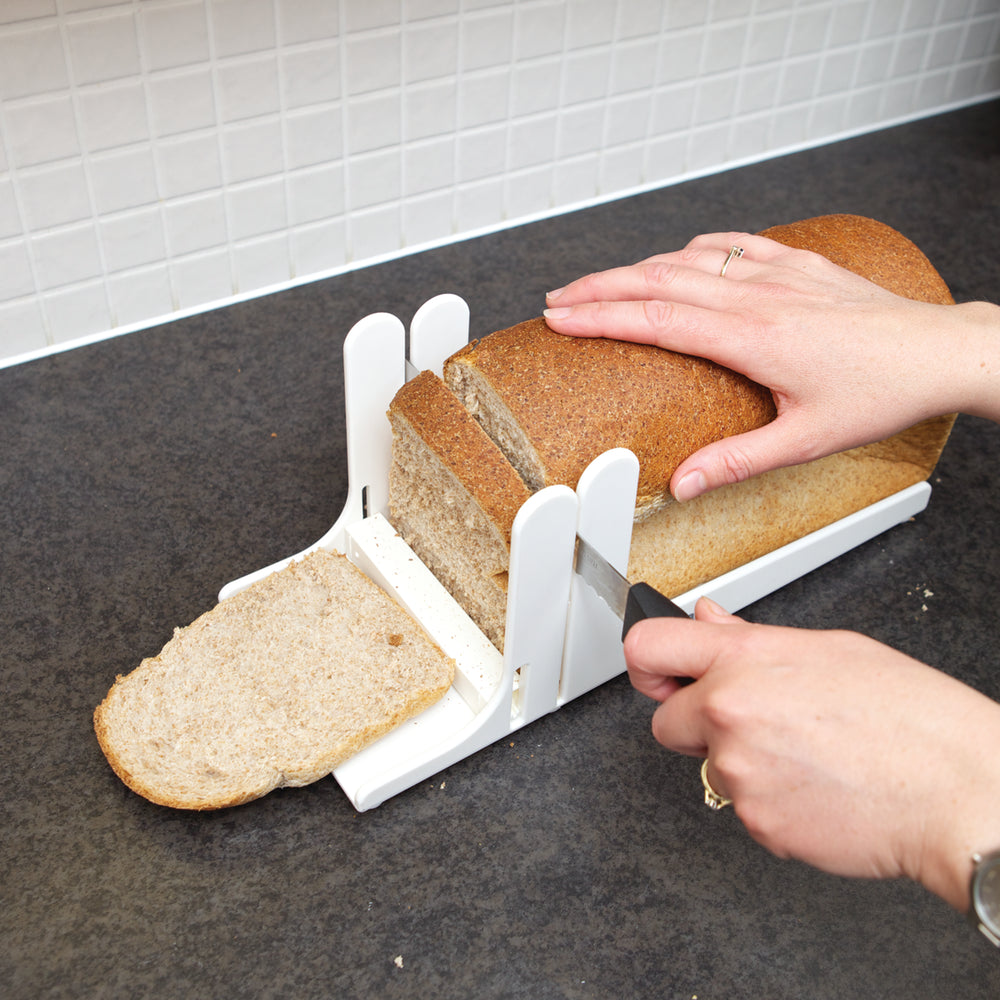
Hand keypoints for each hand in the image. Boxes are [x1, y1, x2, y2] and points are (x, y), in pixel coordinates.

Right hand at [544, 232, 999, 499]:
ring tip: (601, 283)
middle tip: (558, 298)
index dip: (599, 317)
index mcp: (752, 337)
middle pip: (656, 280)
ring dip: (635, 268)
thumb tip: (681, 483)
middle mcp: (757, 296)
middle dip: (598, 287)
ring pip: (687, 259)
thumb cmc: (879, 393)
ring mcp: (777, 272)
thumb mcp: (803, 440)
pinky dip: (692, 250)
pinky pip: (732, 244)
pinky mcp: (797, 262)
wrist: (939, 352)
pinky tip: (678, 257)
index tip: (561, 319)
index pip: (655, 320)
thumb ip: (734, 460)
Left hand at [625, 597, 999, 909]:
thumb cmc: (910, 716)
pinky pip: (742, 808)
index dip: (646, 663)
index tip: (654, 673)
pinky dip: (768, 801)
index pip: (648, 648)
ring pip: (709, 769)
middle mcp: (729, 710)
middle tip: (756, 724)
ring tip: (805, 755)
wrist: (955, 791)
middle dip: (698, 724)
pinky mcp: (754, 821)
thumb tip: (707, 618)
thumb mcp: (831, 648)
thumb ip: (751, 637)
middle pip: (666, 722)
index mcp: (745, 658)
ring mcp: (738, 770)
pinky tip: (813, 786)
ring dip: (741, 764)